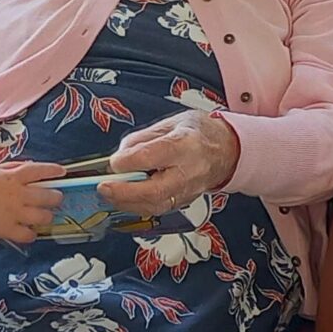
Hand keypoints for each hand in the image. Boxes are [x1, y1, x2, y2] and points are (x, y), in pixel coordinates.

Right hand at [0, 162, 65, 243]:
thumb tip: (30, 166)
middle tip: (56, 198)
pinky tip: (29, 231)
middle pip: (48, 196)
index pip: (39, 171)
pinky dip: (32, 234)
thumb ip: (13, 167)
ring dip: (46, 216)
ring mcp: (15, 214)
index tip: (62, 172)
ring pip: (43, 217)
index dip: (53, 171)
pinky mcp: (9, 230)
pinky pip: (28, 235)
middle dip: (56, 197)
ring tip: (44, 215)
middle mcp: (18, 195)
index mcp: (13, 178)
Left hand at [99, 110, 238, 217]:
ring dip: (127, 203)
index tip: (112, 163)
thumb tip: (119, 156)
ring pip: (156, 205)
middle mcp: (190, 171)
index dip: (129, 162)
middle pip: (156, 190)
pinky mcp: (185, 201)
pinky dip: (138, 206)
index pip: (154, 156)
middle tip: (103, 188)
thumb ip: (142, 139)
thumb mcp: (170, 122)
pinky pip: (159, 209)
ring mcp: (190, 190)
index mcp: (186, 144)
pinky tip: (124, 200)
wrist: (228, 150)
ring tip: (108, 195)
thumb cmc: (199, 132)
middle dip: (125, 192)